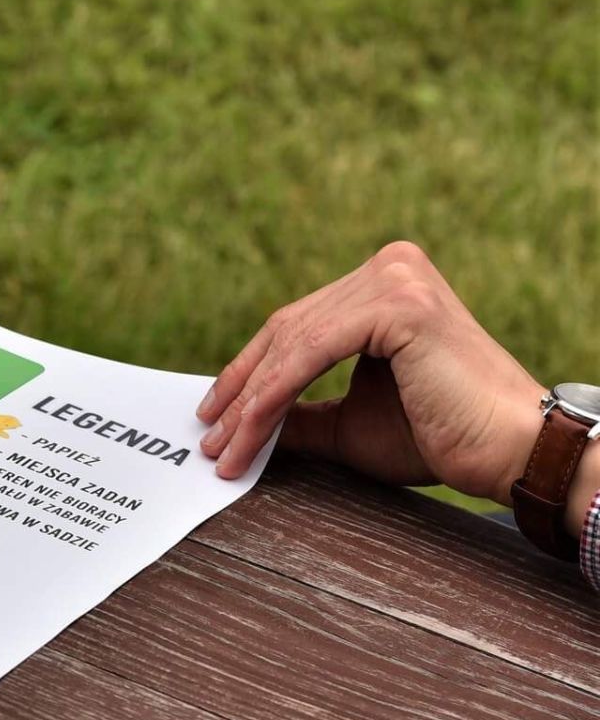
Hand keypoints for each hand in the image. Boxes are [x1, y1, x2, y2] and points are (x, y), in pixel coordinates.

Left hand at [196, 242, 544, 503]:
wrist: (510, 452)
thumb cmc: (441, 438)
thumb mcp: (349, 422)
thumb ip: (298, 413)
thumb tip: (240, 423)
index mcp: (384, 284)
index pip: (296, 326)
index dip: (247, 374)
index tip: (214, 416)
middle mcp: (390, 267)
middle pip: (287, 330)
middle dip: (240, 390)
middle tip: (209, 439)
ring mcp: (395, 278)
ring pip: (292, 345)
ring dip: (249, 403)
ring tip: (224, 449)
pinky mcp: (398, 304)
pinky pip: (310, 354)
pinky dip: (274, 396)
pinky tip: (250, 431)